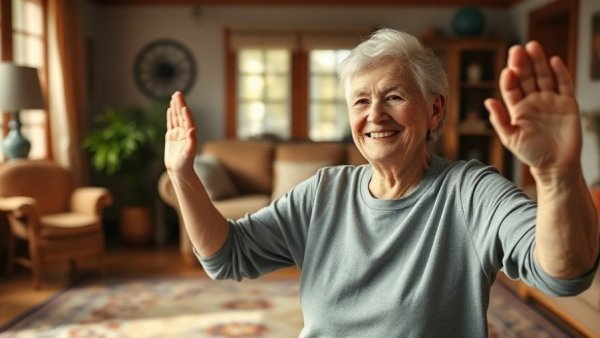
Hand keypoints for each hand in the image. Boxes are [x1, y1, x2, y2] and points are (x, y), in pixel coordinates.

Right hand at [165, 91, 196, 172]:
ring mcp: (178, 134)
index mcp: (190, 135)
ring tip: (174, 96)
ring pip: (176, 117)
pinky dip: (170, 116)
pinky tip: (170, 109)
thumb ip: (192, 142)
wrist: (179, 171)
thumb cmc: (185, 164)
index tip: (184, 106)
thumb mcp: (189, 153)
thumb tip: (193, 130)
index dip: (186, 114)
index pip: (188, 121)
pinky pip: (171, 123)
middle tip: (178, 93)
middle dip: (180, 104)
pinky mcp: (171, 137)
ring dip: (175, 107)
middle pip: (182, 116)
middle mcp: (185, 132)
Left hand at [484, 41, 580, 174]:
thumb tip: (487, 101)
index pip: (511, 88)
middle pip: (526, 77)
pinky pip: (564, 84)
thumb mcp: (510, 138)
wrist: (555, 165)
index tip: (506, 71)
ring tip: (532, 46)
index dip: (508, 79)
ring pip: (544, 76)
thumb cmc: (531, 153)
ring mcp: (550, 100)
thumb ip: (499, 120)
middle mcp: (533, 100)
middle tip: (517, 49)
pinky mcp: (567, 103)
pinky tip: (553, 60)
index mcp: (517, 108)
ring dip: (538, 61)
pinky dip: (560, 72)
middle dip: (521, 63)